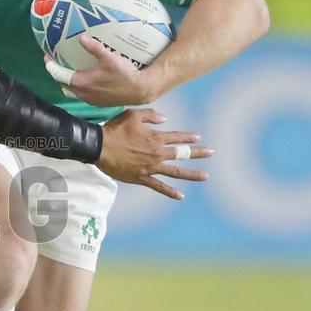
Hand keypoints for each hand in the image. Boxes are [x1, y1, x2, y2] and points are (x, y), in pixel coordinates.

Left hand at [45, 33, 159, 105]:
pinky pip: (82, 95)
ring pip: (72, 92)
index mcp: (82, 83)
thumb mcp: (110, 57)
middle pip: (63, 84)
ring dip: (68, 82)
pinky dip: (79, 87)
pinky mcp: (97, 104)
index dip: (50, 66)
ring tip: (70, 71)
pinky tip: (86, 79)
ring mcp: (90, 101)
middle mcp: (83, 94)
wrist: (140, 90)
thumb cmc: (125, 74)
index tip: (47, 57)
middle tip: (58, 63)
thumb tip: (81, 37)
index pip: (58, 74)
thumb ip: (94, 47)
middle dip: (58, 74)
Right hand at [98, 108, 212, 199]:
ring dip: (192, 174)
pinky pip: (159, 186)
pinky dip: (170, 191)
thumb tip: (165, 119)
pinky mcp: (141, 178)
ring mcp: (150, 167)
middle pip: (182, 154)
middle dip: (198, 153)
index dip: (188, 138)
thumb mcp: (133, 115)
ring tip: (206, 176)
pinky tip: (180, 196)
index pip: (177, 137)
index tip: (198, 138)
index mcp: (156, 138)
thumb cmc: (114, 130)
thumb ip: (151, 115)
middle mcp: (157, 153)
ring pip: (176, 172)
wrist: (99, 147)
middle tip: (211, 152)